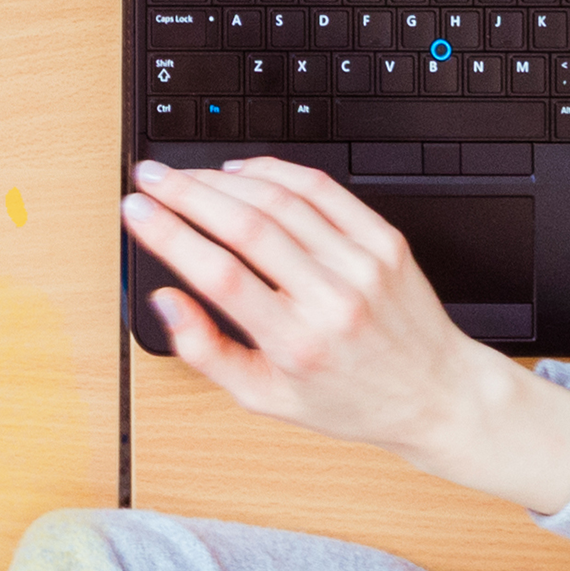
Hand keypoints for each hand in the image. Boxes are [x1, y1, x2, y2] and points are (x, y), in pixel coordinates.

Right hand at [121, 156, 569, 513]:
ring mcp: (362, 263)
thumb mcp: (265, 399)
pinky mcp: (385, 240)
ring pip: (282, 199)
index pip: (219, 274)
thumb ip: (206, 352)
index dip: (169, 233)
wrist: (432, 391)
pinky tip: (245, 170)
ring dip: (224, 178)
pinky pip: (324, 190)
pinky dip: (277, 171)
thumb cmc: (348, 399)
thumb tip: (166, 301)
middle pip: (245, 225)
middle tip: (151, 176)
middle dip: (186, 192)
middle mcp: (331, 298)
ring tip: (187, 174)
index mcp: (295, 343)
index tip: (136, 210)